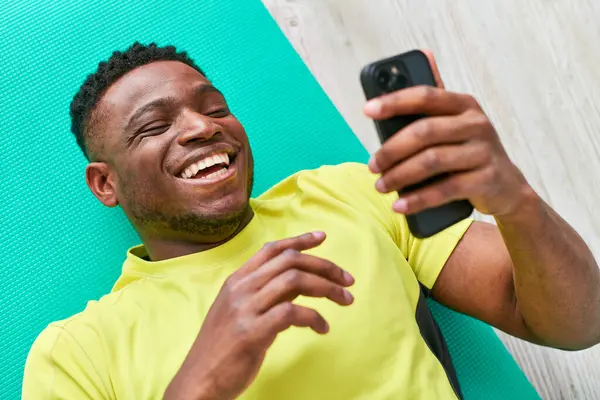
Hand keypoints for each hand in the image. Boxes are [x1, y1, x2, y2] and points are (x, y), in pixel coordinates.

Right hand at [164, 232, 354, 399]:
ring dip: (327, 288)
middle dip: (325, 266)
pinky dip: (315, 317)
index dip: (299, 240)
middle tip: (348, 279)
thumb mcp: (240, 312)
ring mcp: (245, 309)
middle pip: (290, 261)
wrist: (199, 380)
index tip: (322, 237)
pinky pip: (292, 313)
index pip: (272, 249)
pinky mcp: (252, 332)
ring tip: (345, 300)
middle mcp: (240, 288)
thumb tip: (301, 282)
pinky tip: (322, 328)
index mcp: (236, 280)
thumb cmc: (223, 348)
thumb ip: (268, 293)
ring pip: (295, 281)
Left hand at [365, 50, 531, 217]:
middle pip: (424, 132)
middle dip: (392, 150)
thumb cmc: (467, 152)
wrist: (507, 187)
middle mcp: (476, 124)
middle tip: (372, 165)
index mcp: (464, 105)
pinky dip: (418, 199)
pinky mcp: (486, 179)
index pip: (425, 96)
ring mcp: (483, 151)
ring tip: (381, 185)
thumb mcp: (453, 126)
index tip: (367, 110)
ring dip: (400, 176)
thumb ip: (431, 106)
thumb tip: (412, 64)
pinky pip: (445, 189)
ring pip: (432, 161)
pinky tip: (400, 204)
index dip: (394, 101)